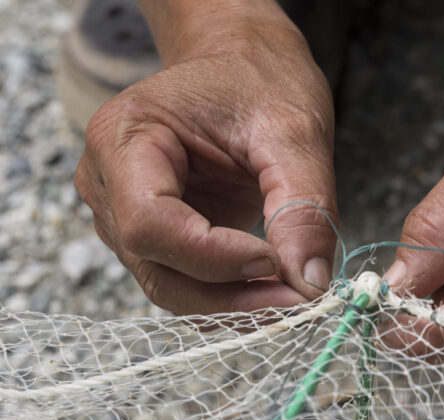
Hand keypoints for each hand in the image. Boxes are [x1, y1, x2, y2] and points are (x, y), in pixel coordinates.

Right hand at [75, 9, 336, 314]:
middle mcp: (109, 183)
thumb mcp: (294, 130)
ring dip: (235, 304)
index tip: (279, 264)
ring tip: (294, 293)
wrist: (242, 67)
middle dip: (232, 294)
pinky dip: (231, 297)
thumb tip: (310, 283)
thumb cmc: (259, 81)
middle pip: (157, 267)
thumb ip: (303, 204)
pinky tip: (274, 288)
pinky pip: (185, 284)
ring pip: (171, 288)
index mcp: (124, 138)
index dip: (215, 257)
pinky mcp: (153, 237)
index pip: (150, 223)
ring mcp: (124, 215)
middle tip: (301, 298)